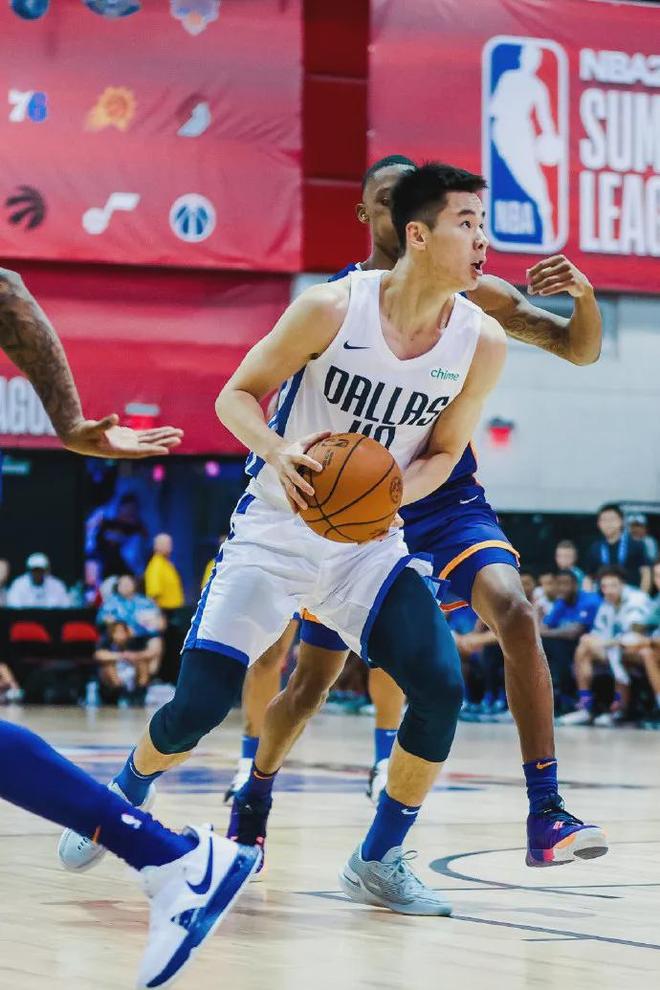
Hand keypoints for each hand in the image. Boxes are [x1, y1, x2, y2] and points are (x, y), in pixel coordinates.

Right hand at [61, 414, 182, 458]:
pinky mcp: (127, 437)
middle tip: (180, 437)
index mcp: (118, 450)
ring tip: (179, 434)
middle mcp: (126, 448)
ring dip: (164, 437)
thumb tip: (114, 417)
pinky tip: (166, 431)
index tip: (166, 450)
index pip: (139, 451)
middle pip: (149, 445)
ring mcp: (128, 443)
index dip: (152, 450)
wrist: (76, 437)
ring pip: (150, 440)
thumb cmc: (82, 434)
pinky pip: (145, 436)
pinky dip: (156, 433)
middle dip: (164, 441)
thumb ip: (102, 424)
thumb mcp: (90, 429)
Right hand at [267, 431, 328, 510]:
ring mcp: (284, 477)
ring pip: (290, 489)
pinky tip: (296, 513)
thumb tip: (331, 431)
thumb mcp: (304, 440)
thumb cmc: (294, 446)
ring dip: (297, 499)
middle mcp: (287, 467)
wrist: (274, 452)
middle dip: (303, 485)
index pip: (303, 459)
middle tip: (312, 492)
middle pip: (294, 478)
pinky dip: (291, 504)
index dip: (311, 463)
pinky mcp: (282, 483)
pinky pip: (287, 495)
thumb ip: (317, 437)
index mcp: (293, 456)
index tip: (320, 468)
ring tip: (306, 507)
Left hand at [526, 255, 592, 297]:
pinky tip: (541, 293)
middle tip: (528, 289)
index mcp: (559, 258)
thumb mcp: (554, 271)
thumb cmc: (564, 277)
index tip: (527, 279)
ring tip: (531, 292)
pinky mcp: (572, 282)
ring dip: (538, 287)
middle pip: (544, 273)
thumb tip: (527, 273)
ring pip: (549, 281)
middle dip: (535, 281)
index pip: (542, 264)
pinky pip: (557, 287)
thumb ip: (541, 271)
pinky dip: (548, 290)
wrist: (581, 285)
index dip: (533, 271)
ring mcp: (570, 273)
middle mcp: (565, 264)